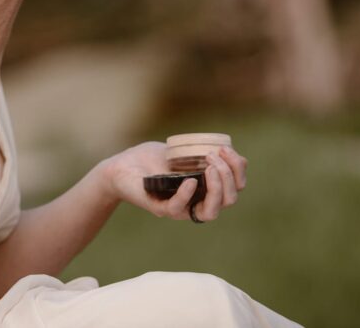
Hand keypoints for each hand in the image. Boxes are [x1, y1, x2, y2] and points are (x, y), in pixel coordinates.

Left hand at [101, 142, 247, 221]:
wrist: (122, 166)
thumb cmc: (151, 159)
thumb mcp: (182, 151)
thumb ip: (204, 151)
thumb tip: (228, 149)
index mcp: (206, 188)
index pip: (235, 187)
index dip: (238, 169)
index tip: (225, 148)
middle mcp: (197, 201)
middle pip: (229, 199)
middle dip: (229, 175)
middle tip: (213, 156)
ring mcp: (180, 207)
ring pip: (211, 212)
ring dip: (217, 187)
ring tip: (208, 166)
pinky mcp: (160, 207)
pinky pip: (178, 208)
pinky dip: (187, 195)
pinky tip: (191, 180)